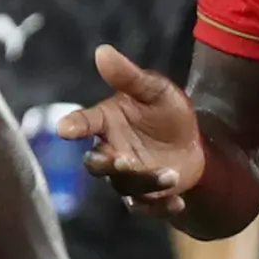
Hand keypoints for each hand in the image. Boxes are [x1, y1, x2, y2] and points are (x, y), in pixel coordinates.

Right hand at [65, 47, 214, 223]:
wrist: (193, 140)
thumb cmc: (167, 110)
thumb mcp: (155, 90)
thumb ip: (129, 76)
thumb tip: (103, 51)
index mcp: (106, 121)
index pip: (83, 123)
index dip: (73, 126)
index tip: (64, 129)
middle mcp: (110, 150)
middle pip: (97, 164)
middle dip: (108, 164)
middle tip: (124, 161)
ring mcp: (126, 175)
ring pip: (124, 186)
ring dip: (146, 183)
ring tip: (171, 175)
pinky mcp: (144, 195)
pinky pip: (144, 207)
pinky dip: (160, 207)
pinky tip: (178, 202)